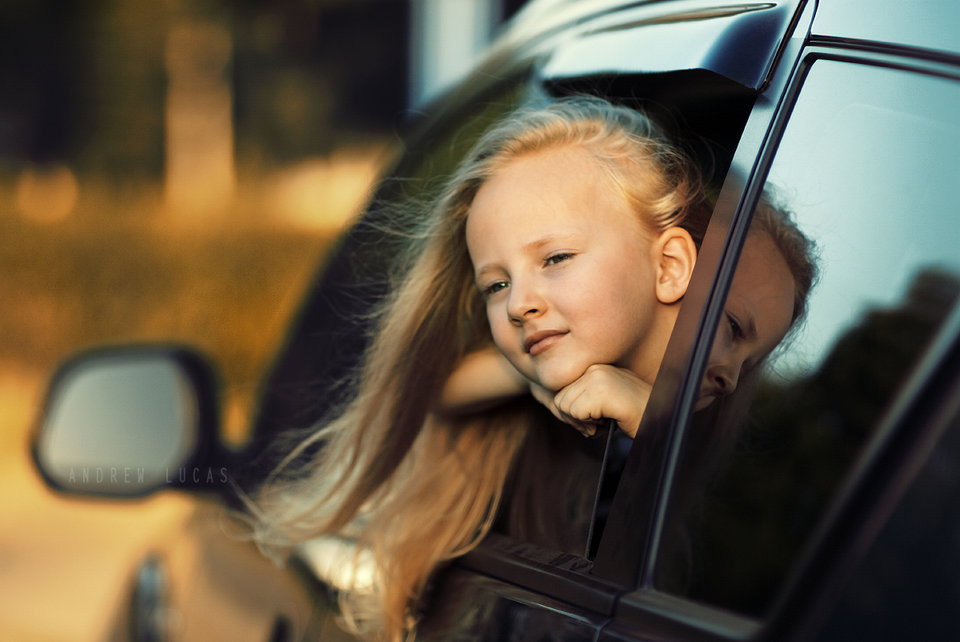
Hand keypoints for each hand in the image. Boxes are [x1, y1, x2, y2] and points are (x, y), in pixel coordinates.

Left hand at [533, 364, 650, 437]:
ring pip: (564, 407)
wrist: (661, 421)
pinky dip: (590, 424)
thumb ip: (580, 399)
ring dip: (583, 422)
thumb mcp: (603, 402)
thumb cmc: (633, 416)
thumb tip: (553, 404)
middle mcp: (595, 367)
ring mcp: (598, 376)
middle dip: (575, 418)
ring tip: (606, 419)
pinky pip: (575, 413)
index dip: (574, 413)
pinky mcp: (601, 390)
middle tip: (599, 422)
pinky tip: (609, 420)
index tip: (594, 418)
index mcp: (595, 367)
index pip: (562, 392)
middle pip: (559, 400)